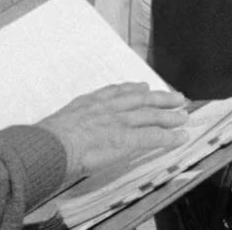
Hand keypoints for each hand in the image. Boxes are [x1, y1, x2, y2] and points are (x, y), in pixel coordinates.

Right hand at [37, 83, 187, 184]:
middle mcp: (107, 108)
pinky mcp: (127, 138)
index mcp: (89, 103)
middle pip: (140, 99)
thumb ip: (68, 125)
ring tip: (184, 115)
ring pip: (151, 115)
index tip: (142, 86)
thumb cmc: (47, 140)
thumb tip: (63, 134)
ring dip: (169, 115)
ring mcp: (118, 122)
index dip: (132, 89)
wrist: (51, 146)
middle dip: (159, 97)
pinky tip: (180, 137)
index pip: (116, 92)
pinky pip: (153, 136)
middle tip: (175, 96)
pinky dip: (169, 137)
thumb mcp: (56, 124)